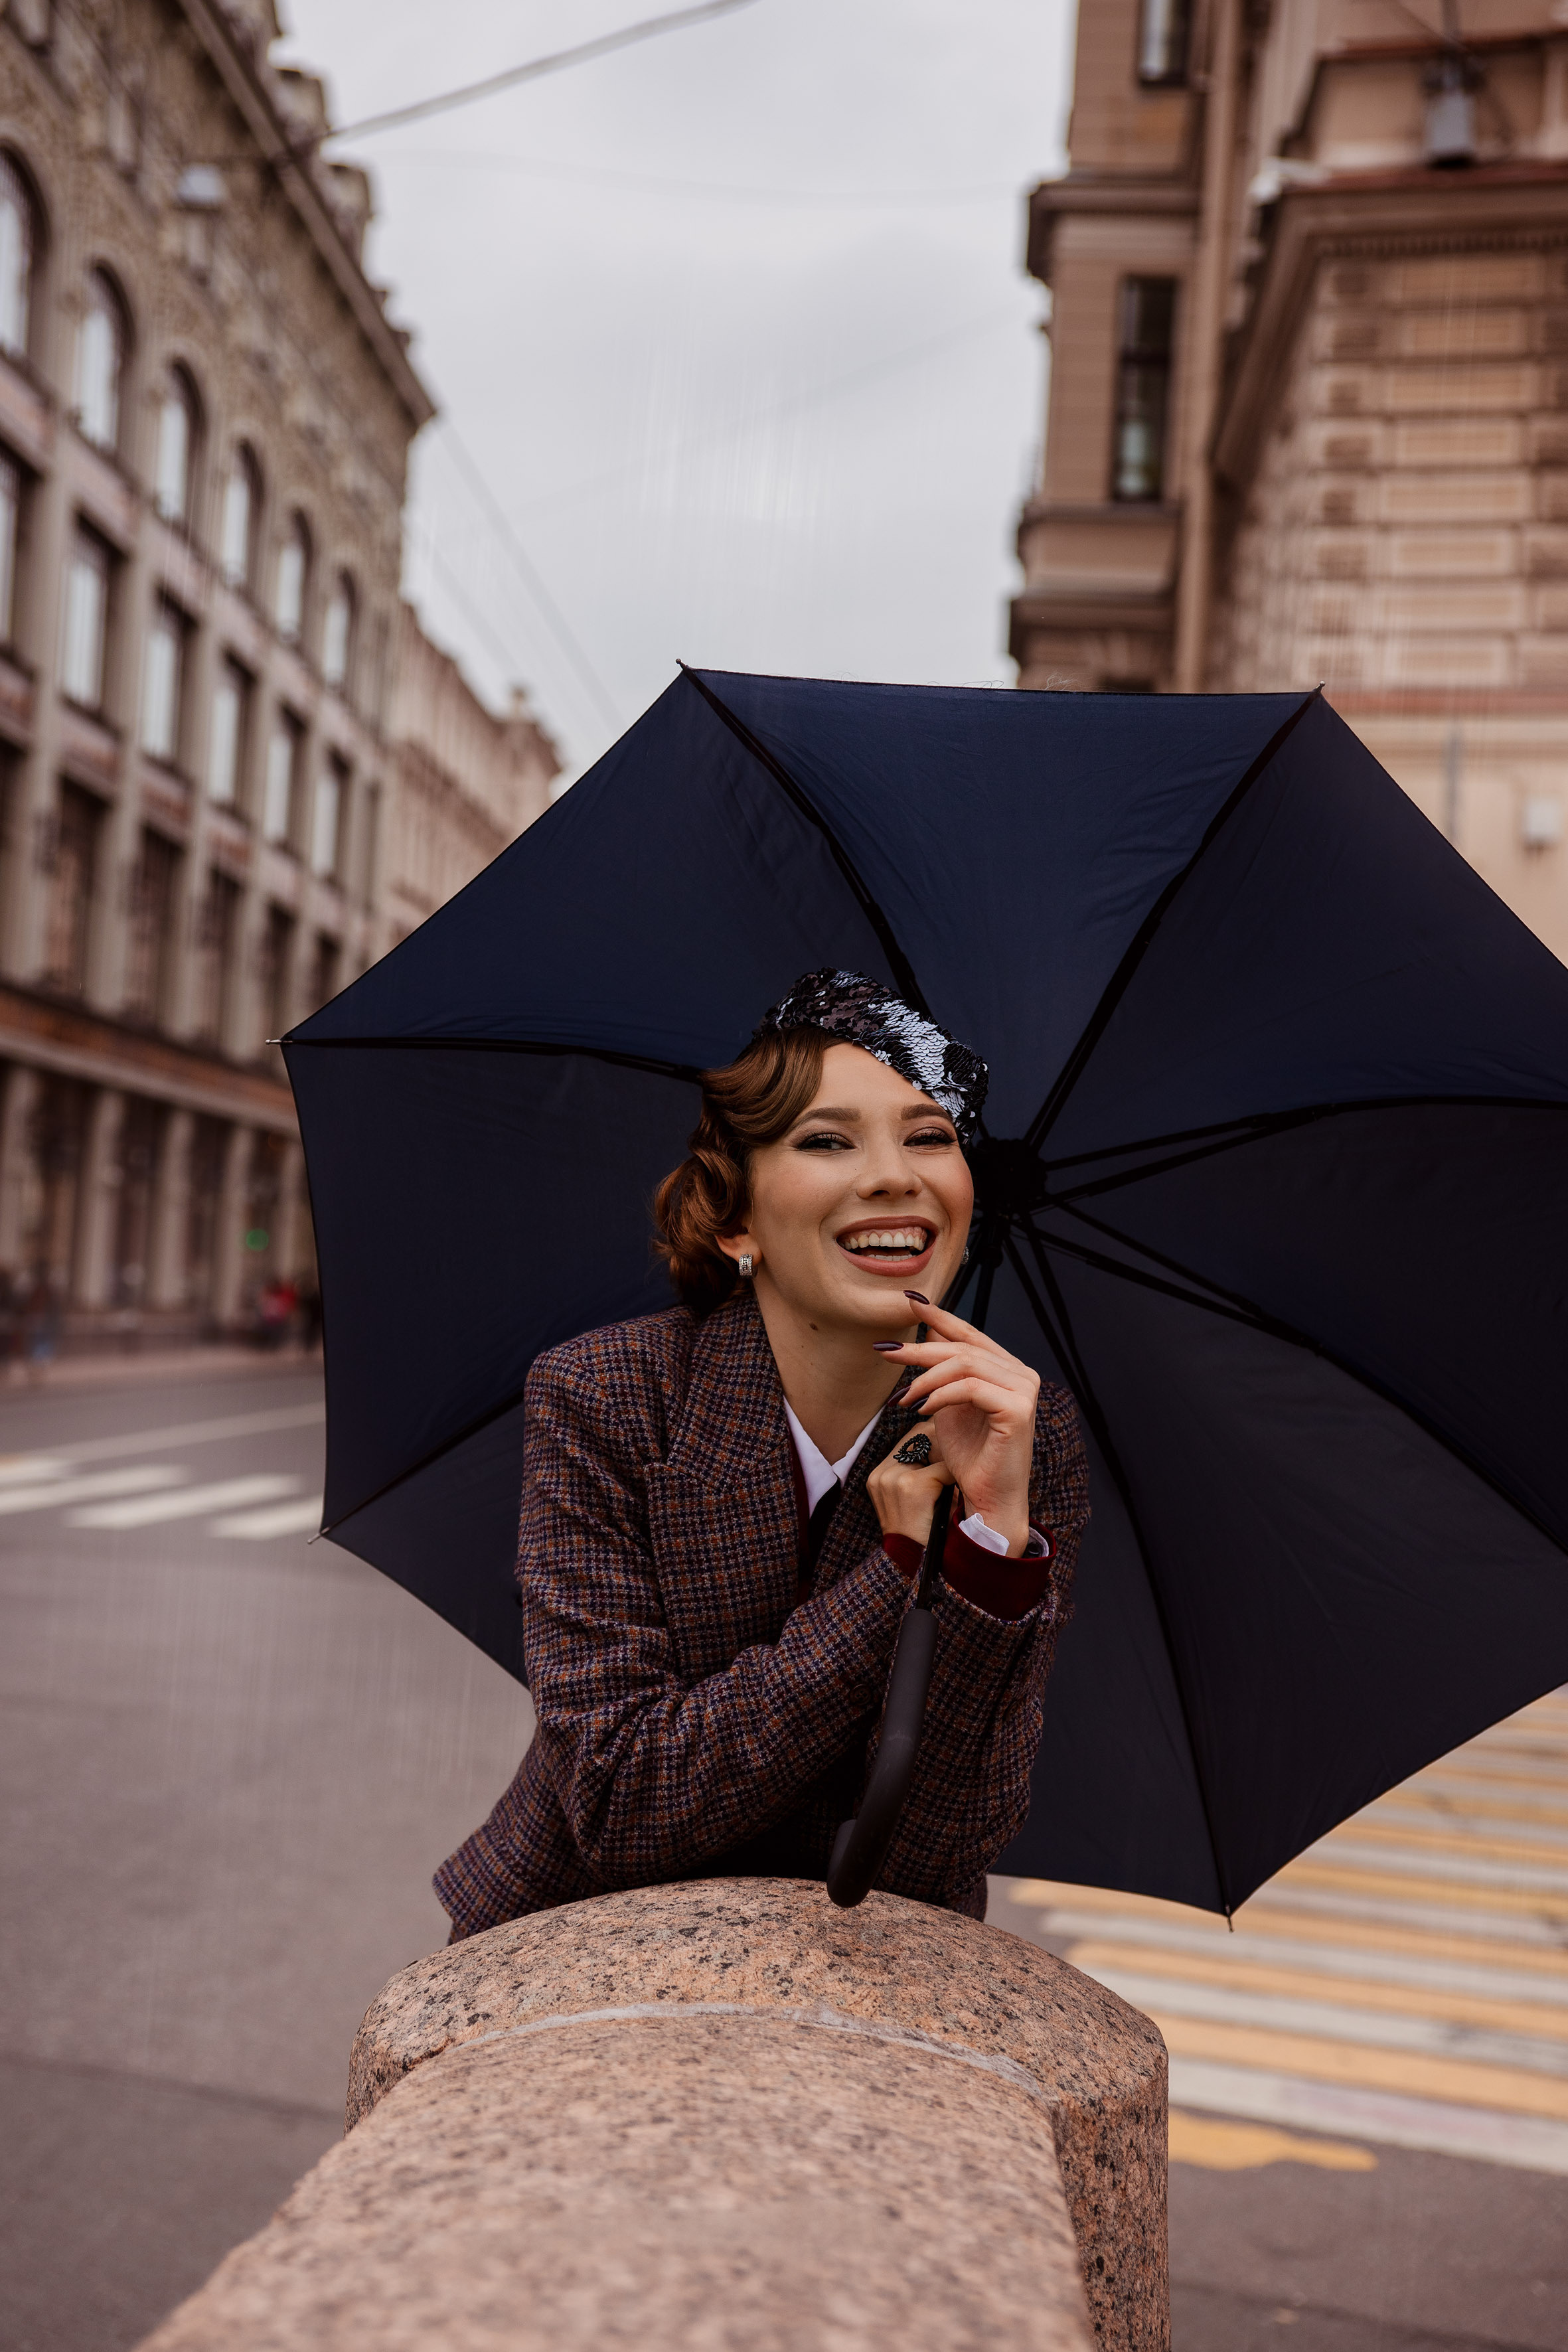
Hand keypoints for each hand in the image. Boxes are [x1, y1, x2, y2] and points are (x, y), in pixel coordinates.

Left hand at [876, 1299, 1037, 1555]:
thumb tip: (928, 1334)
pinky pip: (970, 1388)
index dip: (940, 1316)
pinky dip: (940, 1395)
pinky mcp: (1018, 1409)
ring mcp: (1024, 1390)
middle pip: (963, 1348)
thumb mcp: (948, 1405)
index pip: (971, 1334)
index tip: (910, 1301)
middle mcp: (1021, 1374)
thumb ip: (944, 1372)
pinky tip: (921, 1409)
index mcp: (1008, 1370)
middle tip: (886, 1351)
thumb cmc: (970, 1457)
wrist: (987, 1499)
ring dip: (925, 1378)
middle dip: (920, 1349)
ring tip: (903, 1398)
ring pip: (965, 1365)